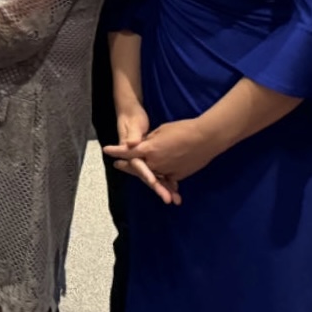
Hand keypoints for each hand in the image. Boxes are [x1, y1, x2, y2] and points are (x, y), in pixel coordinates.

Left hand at [103, 117, 219, 205]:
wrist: (205, 138)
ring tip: (136, 174)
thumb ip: (149, 140)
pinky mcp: (178, 175)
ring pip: (152, 175)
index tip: (106, 150)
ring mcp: (167, 170)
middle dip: (127, 166)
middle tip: (117, 166)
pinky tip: (160, 182)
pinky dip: (162, 180)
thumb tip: (143, 144)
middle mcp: (155, 162)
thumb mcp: (161, 131)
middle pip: (137, 167)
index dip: (116, 151)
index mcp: (149, 149)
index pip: (127, 151)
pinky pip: (167, 179)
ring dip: (144, 175)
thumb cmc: (182, 129)